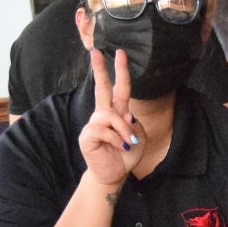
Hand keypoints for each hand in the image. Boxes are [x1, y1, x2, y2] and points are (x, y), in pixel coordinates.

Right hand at [77, 48, 143, 188]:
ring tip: (128, 143)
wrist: (114, 174)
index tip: (120, 53)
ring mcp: (94, 124)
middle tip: (96, 52)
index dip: (120, 71)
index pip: (119, 88)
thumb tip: (124, 116)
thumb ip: (135, 125)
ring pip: (109, 115)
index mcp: (117, 112)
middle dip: (99, 69)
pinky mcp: (87, 136)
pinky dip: (116, 139)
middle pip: (101, 88)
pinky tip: (119, 147)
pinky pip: (103, 130)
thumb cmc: (126, 155)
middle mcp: (103, 115)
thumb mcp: (140, 138)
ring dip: (123, 129)